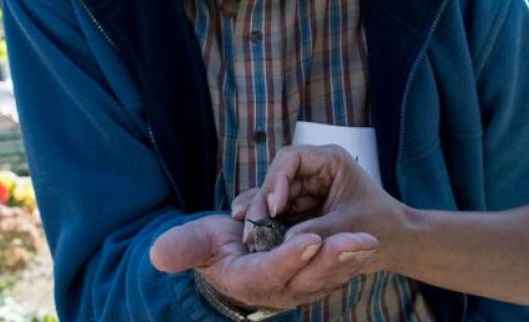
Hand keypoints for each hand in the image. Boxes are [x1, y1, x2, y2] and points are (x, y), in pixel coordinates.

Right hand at [149, 211, 378, 310]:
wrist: (234, 261)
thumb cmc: (214, 248)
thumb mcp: (196, 243)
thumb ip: (182, 249)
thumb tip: (157, 253)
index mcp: (248, 280)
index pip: (272, 270)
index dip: (290, 256)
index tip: (310, 238)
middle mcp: (278, 289)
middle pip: (309, 275)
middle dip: (334, 258)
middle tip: (359, 239)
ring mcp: (299, 287)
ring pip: (329, 275)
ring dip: (351, 259)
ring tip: (370, 240)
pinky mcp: (315, 279)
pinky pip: (337, 270)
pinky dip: (354, 258)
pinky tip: (370, 241)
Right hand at [245, 144, 407, 267]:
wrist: (397, 240)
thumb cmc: (382, 226)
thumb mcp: (350, 228)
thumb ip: (317, 231)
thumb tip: (283, 242)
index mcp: (330, 160)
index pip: (290, 159)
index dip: (275, 180)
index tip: (272, 208)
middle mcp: (314, 171)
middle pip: (277, 179)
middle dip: (263, 203)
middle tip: (251, 230)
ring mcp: (306, 190)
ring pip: (274, 197)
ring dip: (261, 216)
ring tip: (249, 238)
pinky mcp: (302, 209)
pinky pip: (278, 214)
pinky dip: (268, 226)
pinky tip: (254, 240)